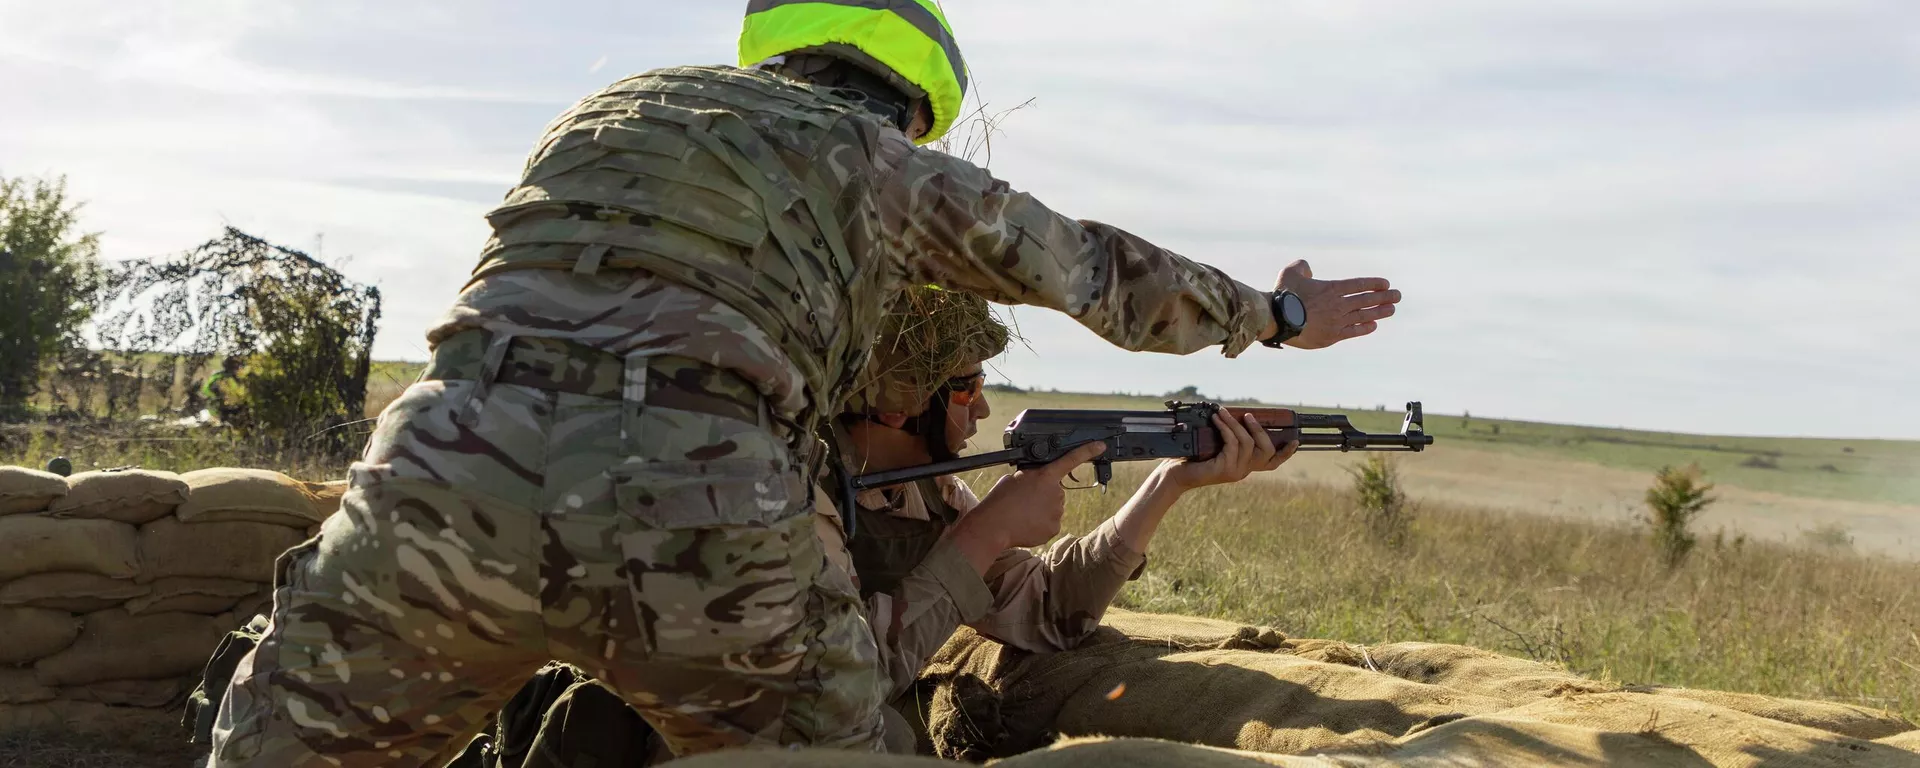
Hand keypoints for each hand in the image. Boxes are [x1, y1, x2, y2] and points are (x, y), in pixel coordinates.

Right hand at [953, 441, 1107, 551]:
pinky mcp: (1055, 528)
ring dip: (1041, 510)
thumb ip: (1031, 476)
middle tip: (1025, 501)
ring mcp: (1057, 511)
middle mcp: (1056, 492)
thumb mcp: (1014, 479)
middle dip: (1044, 495)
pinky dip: (1041, 525)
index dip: (1087, 451)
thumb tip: (1036, 482)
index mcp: (1045, 476)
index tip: (1100, 446)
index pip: (1070, 460)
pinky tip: (1027, 525)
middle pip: (1056, 492)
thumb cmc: (1000, 500)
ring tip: (1022, 514)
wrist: (994, 526)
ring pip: (1053, 509)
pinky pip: (1050, 524)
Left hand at [1160, 408, 1294, 491]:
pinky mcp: (1225, 469)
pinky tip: (1217, 420)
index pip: (1272, 462)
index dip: (1286, 453)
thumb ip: (1230, 436)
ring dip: (1236, 423)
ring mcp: (1236, 472)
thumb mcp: (1216, 444)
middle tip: (1249, 415)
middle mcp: (1244, 471)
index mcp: (1245, 465)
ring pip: (1247, 443)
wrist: (1175, 473)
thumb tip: (1238, 413)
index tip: (1295, 440)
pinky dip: (1226, 428)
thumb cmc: (1193, 457)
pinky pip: (1232, 444)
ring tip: (1222, 412)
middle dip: (1259, 429)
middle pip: (1266, 450)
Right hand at [1275, 260, 1399, 348]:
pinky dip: (1364, 328)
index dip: (1374, 284)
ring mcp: (1337, 321)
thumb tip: (1308, 268)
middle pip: (1367, 299)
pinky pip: (1353, 331)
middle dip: (1385, 297)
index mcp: (1331, 288)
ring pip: (1364, 315)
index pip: (1359, 285)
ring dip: (1379, 312)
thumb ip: (1302, 267)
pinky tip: (1373, 325)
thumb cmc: (1282, 295)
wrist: (1278, 320)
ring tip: (1392, 309)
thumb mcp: (1290, 273)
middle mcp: (1338, 304)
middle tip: (1398, 295)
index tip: (1386, 284)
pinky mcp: (1332, 336)